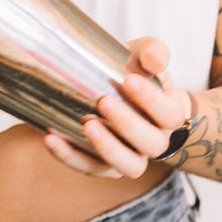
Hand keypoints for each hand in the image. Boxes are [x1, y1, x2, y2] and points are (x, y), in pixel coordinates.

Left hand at [43, 36, 192, 178]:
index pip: (169, 114)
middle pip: (152, 144)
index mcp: (170, 114)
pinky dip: (71, 157)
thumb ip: (152, 52)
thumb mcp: (145, 56)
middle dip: (128, 124)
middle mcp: (156, 141)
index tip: (128, 79)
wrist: (123, 95)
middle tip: (103, 101)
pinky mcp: (106, 166)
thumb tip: (154, 59)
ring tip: (85, 125)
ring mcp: (132, 157)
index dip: (151, 100)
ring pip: (129, 166)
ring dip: (107, 148)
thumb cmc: (136, 72)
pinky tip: (51, 138)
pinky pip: (92, 169)